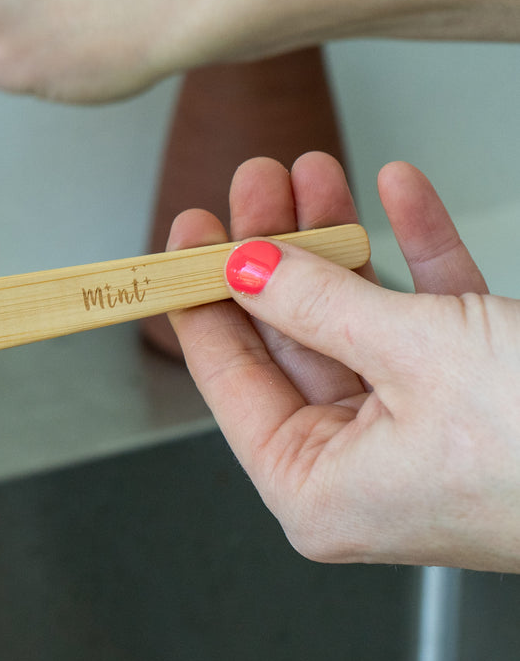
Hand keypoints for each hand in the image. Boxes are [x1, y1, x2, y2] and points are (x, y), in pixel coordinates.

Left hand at [168, 152, 519, 571]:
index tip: (184, 235)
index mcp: (316, 490)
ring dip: (338, 239)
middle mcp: (358, 468)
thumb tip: (242, 266)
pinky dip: (416, 252)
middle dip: (272, 250)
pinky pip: (428, 314)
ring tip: (308, 170)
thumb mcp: (412, 355)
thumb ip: (316, 304)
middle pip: (289, 337)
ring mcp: (417, 432)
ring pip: (355, 318)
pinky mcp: (476, 397)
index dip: (201, 298)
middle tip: (252, 184)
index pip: (230, 379)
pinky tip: (398, 190)